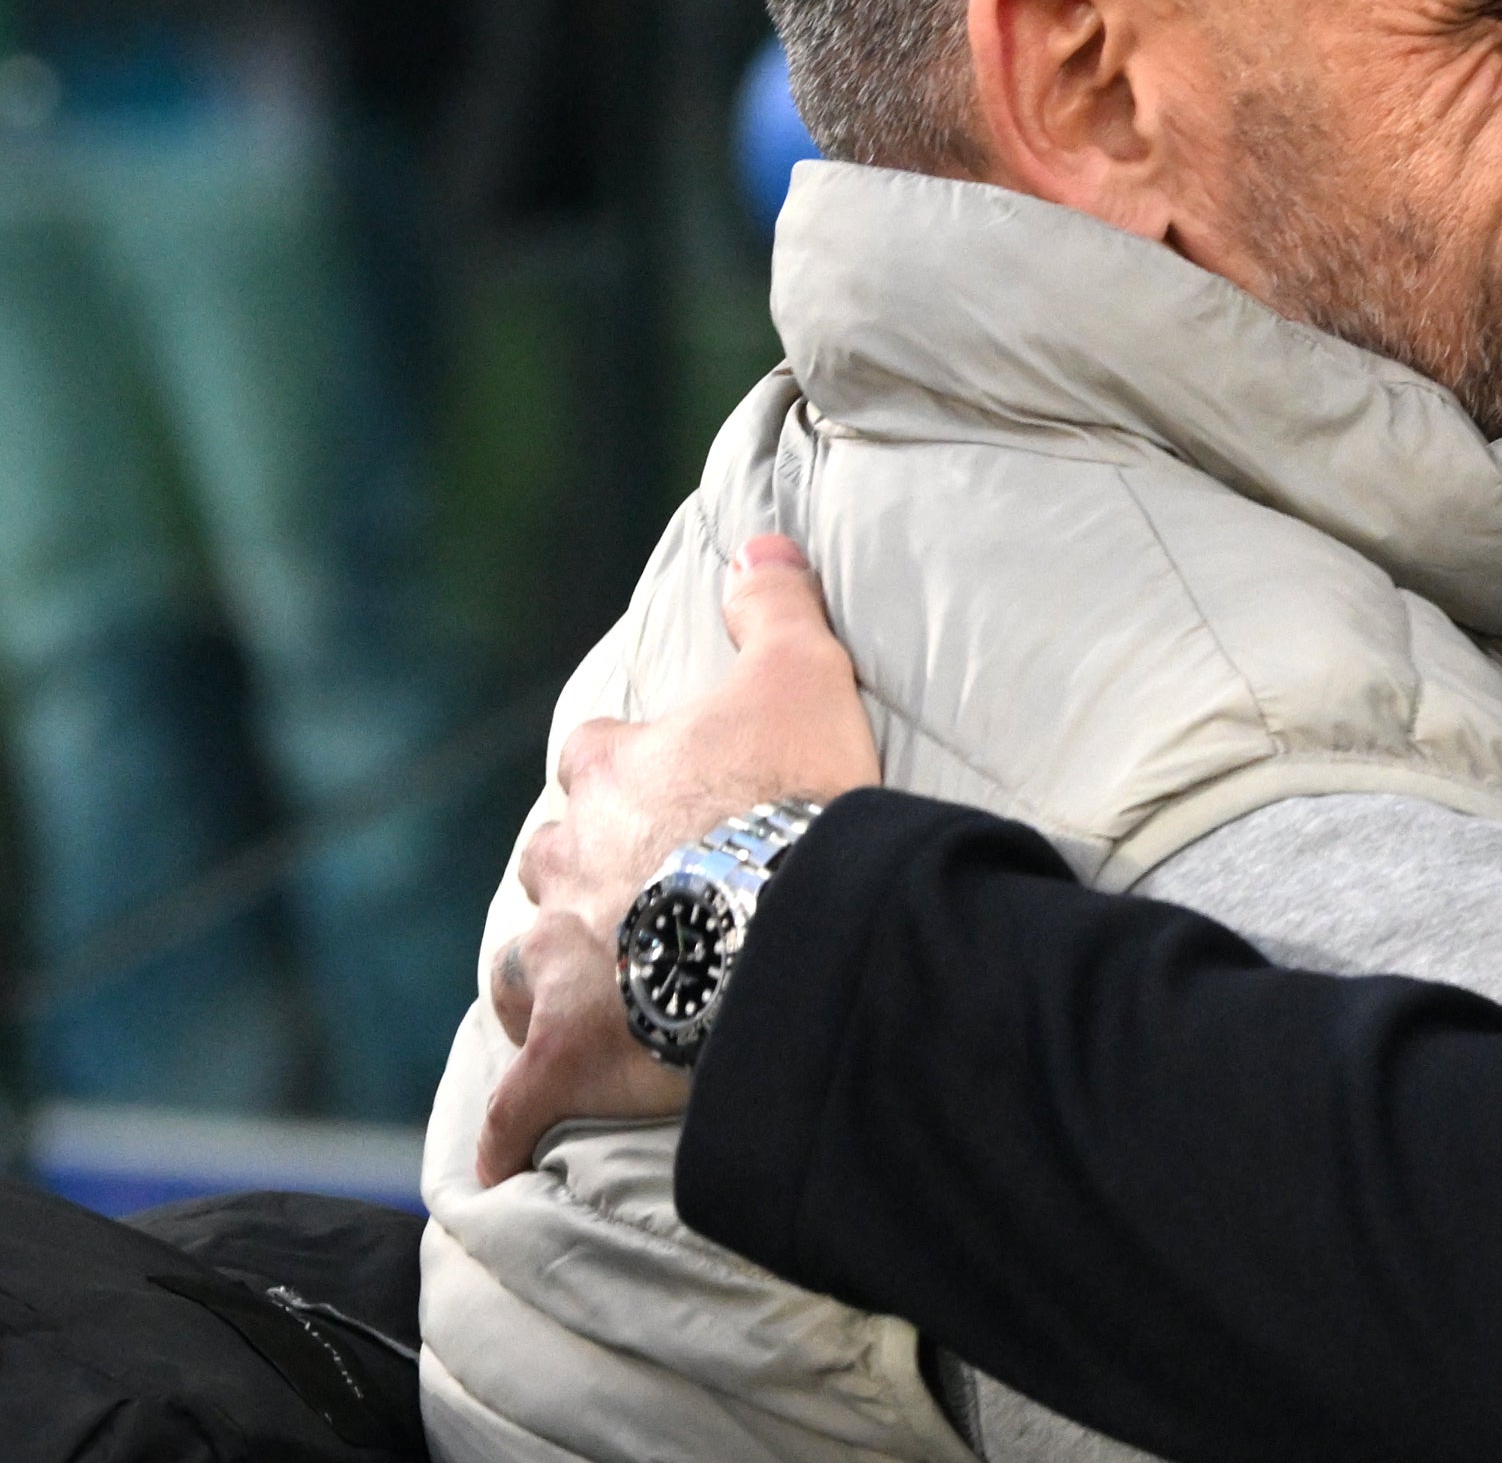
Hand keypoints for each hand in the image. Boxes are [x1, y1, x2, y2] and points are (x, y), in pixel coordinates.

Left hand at [474, 537, 880, 1181]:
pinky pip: (523, 1103)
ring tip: (582, 1005)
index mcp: (612, 776)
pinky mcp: (566, 1053)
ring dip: (547, 983)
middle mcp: (565, 860)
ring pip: (523, 967)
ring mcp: (559, 961)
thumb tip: (760, 537)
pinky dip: (515, 1129)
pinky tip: (509, 1157)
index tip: (672, 794)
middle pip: (551, 864)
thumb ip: (774, 604)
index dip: (632, 777)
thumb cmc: (793, 798)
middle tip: (640, 902)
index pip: (598, 761)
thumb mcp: (800, 673)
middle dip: (582, 882)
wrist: (782, 925)